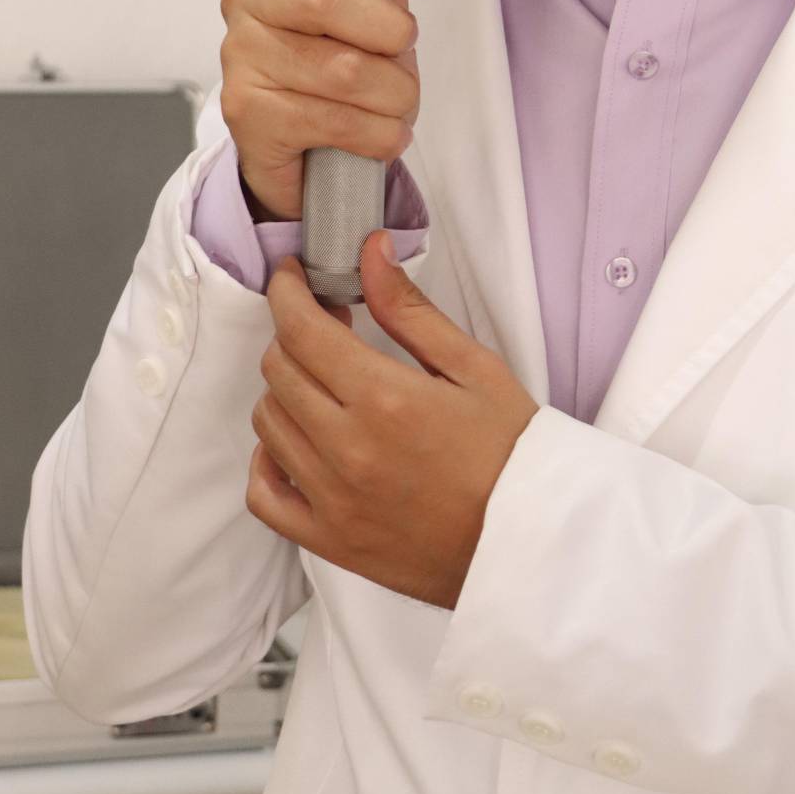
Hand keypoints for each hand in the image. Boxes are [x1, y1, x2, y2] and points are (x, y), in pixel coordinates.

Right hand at [218, 0, 418, 222]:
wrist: (310, 164)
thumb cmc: (343, 78)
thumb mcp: (373, 9)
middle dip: (388, 34)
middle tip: (404, 52)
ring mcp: (241, 55)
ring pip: (342, 68)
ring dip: (392, 96)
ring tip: (392, 106)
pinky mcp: (245, 111)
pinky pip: (333, 117)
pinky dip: (376, 134)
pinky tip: (373, 135)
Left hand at [246, 232, 540, 608]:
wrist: (531, 541)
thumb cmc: (511, 452)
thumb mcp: (475, 367)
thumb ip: (411, 309)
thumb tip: (369, 251)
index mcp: (385, 398)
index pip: (300, 329)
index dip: (286, 292)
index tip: (293, 276)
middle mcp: (347, 449)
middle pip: (278, 370)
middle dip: (293, 334)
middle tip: (327, 326)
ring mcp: (333, 499)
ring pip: (268, 424)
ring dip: (285, 390)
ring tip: (325, 382)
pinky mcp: (330, 540)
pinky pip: (264, 495)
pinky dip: (267, 462)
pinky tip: (296, 443)